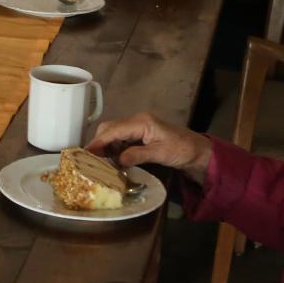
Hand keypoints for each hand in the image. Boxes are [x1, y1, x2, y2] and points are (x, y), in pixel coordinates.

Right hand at [87, 111, 211, 183]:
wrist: (197, 150)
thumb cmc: (182, 150)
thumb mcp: (160, 154)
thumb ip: (138, 155)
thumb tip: (117, 160)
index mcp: (141, 122)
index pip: (114, 130)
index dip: (98, 141)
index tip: (85, 152)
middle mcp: (137, 120)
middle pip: (109, 128)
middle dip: (98, 143)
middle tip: (90, 160)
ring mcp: (138, 126)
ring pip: (113, 133)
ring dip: (105, 146)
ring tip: (99, 162)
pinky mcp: (140, 133)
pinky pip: (121, 138)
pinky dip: (114, 148)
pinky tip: (112, 159)